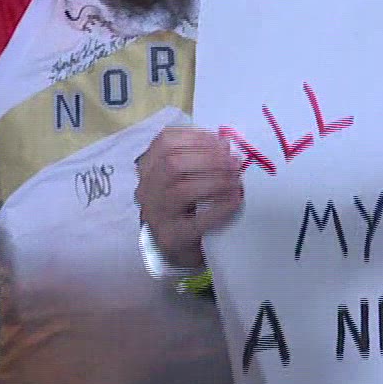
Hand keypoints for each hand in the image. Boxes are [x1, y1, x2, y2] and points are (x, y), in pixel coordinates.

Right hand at [134, 126, 244, 269]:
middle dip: (208, 158)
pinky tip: (235, 201)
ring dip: (215, 181)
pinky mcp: (172, 237)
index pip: (164, 142)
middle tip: (234, 161)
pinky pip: (197, 221)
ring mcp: (156, 215)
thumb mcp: (184, 176)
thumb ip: (199, 157)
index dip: (195, 137)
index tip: (220, 140)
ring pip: (182, 191)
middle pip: (172, 164)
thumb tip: (225, 143)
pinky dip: (220, 208)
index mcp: (149, 168)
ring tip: (236, 180)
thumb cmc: (183, 204)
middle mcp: (147, 189)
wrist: (177, 246)